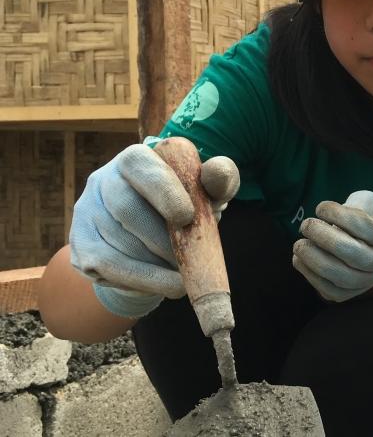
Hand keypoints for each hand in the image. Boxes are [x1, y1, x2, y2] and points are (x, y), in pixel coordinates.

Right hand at [68, 143, 239, 317]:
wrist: (154, 237)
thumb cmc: (187, 205)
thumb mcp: (207, 190)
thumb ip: (219, 178)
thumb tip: (218, 174)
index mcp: (135, 159)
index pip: (140, 165)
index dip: (163, 191)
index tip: (187, 216)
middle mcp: (103, 180)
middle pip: (125, 207)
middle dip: (161, 238)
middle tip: (188, 258)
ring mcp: (87, 212)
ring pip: (115, 242)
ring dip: (154, 263)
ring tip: (182, 274)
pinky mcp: (82, 244)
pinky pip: (106, 266)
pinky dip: (142, 279)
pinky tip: (167, 285)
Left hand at [293, 191, 372, 301]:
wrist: (369, 243)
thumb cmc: (365, 217)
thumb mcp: (365, 202)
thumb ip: (352, 207)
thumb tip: (328, 224)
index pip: (366, 227)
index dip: (339, 215)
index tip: (320, 207)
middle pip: (354, 254)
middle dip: (324, 237)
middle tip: (306, 225)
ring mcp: (369, 281)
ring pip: (341, 276)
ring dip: (314, 259)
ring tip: (299, 244)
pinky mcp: (350, 294)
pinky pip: (329, 290)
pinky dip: (310, 275)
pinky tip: (299, 259)